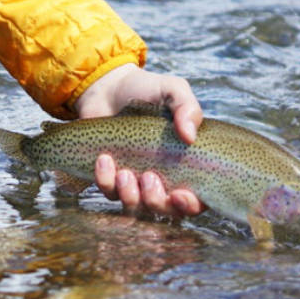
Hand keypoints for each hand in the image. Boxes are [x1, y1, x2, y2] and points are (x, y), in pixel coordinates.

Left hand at [73, 63, 204, 218]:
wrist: (108, 86)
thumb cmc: (146, 89)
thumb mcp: (173, 90)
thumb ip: (188, 107)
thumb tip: (190, 136)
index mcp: (185, 164)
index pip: (195, 200)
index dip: (189, 206)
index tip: (179, 194)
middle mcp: (162, 178)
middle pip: (164, 211)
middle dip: (156, 202)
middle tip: (149, 177)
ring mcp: (135, 180)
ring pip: (134, 207)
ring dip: (130, 196)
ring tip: (124, 173)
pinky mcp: (109, 177)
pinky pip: (108, 193)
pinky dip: (105, 181)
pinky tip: (104, 160)